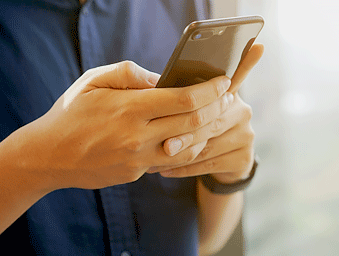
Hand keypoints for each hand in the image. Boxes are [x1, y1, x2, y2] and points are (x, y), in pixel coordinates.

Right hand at [27, 61, 233, 189]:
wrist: (49, 155)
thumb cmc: (71, 113)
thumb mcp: (94, 81)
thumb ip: (130, 74)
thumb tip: (161, 80)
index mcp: (129, 109)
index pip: (184, 99)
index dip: (210, 90)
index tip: (224, 82)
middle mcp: (138, 136)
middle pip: (193, 123)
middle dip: (217, 108)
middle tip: (227, 97)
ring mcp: (139, 159)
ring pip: (190, 146)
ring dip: (209, 129)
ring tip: (216, 115)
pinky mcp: (137, 173)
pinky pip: (173, 161)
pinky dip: (190, 148)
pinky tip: (194, 136)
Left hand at [149, 44, 263, 182]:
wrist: (220, 165)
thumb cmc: (197, 131)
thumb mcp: (192, 111)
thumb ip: (182, 96)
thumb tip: (155, 82)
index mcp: (229, 95)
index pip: (235, 77)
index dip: (245, 63)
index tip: (255, 46)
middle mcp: (242, 111)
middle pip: (210, 119)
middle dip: (184, 131)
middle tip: (161, 141)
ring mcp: (246, 135)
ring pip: (207, 144)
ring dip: (181, 153)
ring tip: (156, 159)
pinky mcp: (244, 157)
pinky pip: (208, 163)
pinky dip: (184, 168)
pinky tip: (166, 170)